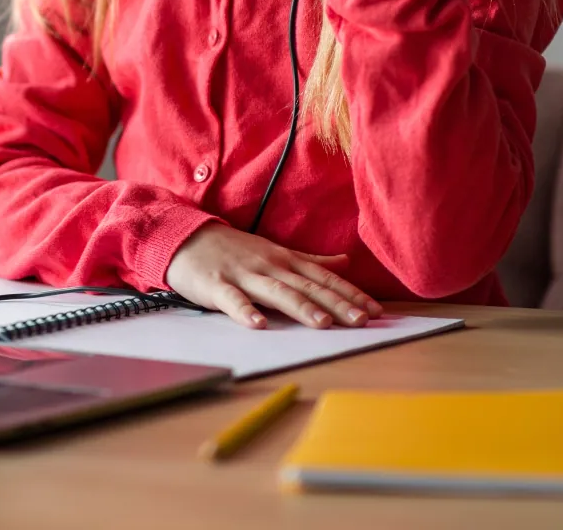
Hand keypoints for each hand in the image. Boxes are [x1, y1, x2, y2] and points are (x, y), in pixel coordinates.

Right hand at [164, 221, 381, 328]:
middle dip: (335, 303)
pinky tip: (257, 325)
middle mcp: (269, 266)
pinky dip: (245, 312)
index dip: (350, 293)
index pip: (324, 277)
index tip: (376, 311)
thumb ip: (310, 260)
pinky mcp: (216, 285)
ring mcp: (243, 275)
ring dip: (300, 307)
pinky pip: (232, 300)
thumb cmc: (233, 248)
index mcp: (284, 260)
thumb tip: (345, 262)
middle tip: (361, 321)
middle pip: (307, 287)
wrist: (186, 237)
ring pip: (276, 292)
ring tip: (322, 323)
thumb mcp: (275, 251)